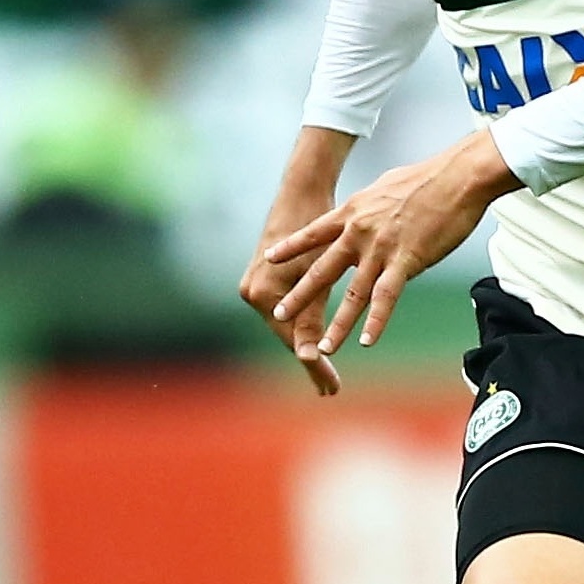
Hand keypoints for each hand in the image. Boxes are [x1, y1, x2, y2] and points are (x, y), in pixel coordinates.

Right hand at [241, 193, 341, 394]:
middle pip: (286, 337)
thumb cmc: (317, 228)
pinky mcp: (264, 280)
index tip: (331, 387)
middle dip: (311, 362)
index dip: (314, 365)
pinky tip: (315, 345)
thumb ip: (311, 316)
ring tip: (326, 376)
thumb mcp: (320, 275)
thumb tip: (309, 357)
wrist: (302, 193)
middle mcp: (252, 292)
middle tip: (331, 389)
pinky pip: (286, 311)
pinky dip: (302, 327)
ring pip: (287, 326)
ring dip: (307, 347)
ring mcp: (255, 286)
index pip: (292, 340)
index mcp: (262, 292)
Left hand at [265, 130, 517, 358]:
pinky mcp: (406, 261)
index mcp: (354, 212)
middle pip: (323, 270)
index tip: (270, 259)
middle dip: (300, 296)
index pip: (314, 233)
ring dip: (338, 325)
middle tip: (279, 314)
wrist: (457, 177)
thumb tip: (372, 210)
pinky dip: (376, 322)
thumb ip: (373, 206)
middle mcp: (359, 233)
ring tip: (323, 348)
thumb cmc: (430, 178)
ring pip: (353, 294)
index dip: (291, 248)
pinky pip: (386, 297)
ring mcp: (381, 249)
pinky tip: (367, 341)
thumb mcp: (387, 187)